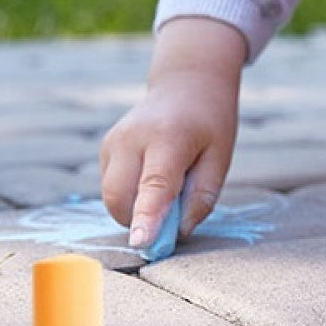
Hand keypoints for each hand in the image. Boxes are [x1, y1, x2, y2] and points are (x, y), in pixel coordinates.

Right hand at [100, 17, 245, 246]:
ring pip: (110, 195)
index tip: (140, 242)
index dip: (147, 216)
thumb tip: (176, 232)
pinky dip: (128, 194)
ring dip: (133, 207)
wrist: (186, 83)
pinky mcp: (106, 147)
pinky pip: (110, 186)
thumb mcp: (220, 159)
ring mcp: (114, 141)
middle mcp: (133, 137)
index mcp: (169, 138)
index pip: (154, 185)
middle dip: (138, 219)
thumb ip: (201, 197)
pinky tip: (149, 175)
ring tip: (163, 188)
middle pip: (120, 196)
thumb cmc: (209, 123)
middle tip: (169, 218)